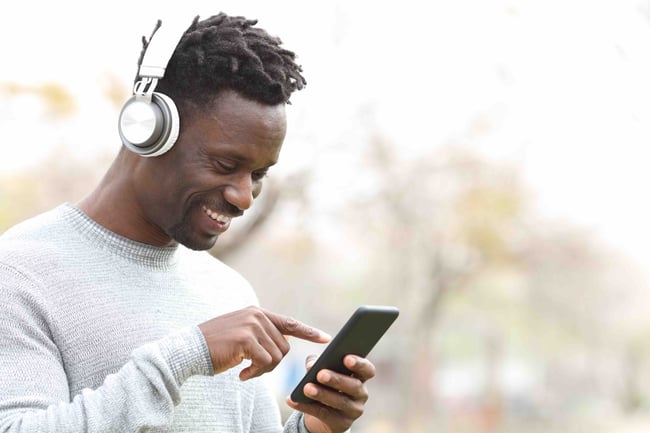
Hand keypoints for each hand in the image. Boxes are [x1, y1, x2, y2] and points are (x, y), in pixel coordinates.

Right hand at [198, 306, 330, 380]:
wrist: (189, 349)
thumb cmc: (215, 346)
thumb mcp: (242, 334)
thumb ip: (261, 334)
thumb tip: (283, 345)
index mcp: (258, 313)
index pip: (289, 323)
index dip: (309, 332)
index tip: (325, 338)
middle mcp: (257, 315)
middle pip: (284, 347)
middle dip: (272, 364)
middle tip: (253, 370)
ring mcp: (252, 325)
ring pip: (276, 357)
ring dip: (262, 371)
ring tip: (245, 371)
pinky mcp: (246, 339)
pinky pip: (264, 362)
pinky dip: (255, 374)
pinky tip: (241, 374)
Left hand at [286, 354, 375, 432]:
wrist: (324, 412)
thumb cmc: (326, 383)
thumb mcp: (323, 370)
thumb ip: (318, 363)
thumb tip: (311, 364)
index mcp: (360, 376)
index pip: (367, 370)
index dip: (360, 364)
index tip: (346, 358)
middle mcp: (361, 393)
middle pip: (354, 386)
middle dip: (337, 379)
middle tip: (320, 374)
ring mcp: (354, 410)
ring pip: (340, 402)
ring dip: (322, 394)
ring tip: (307, 388)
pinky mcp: (341, 423)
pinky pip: (324, 414)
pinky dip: (306, 407)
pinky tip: (293, 400)